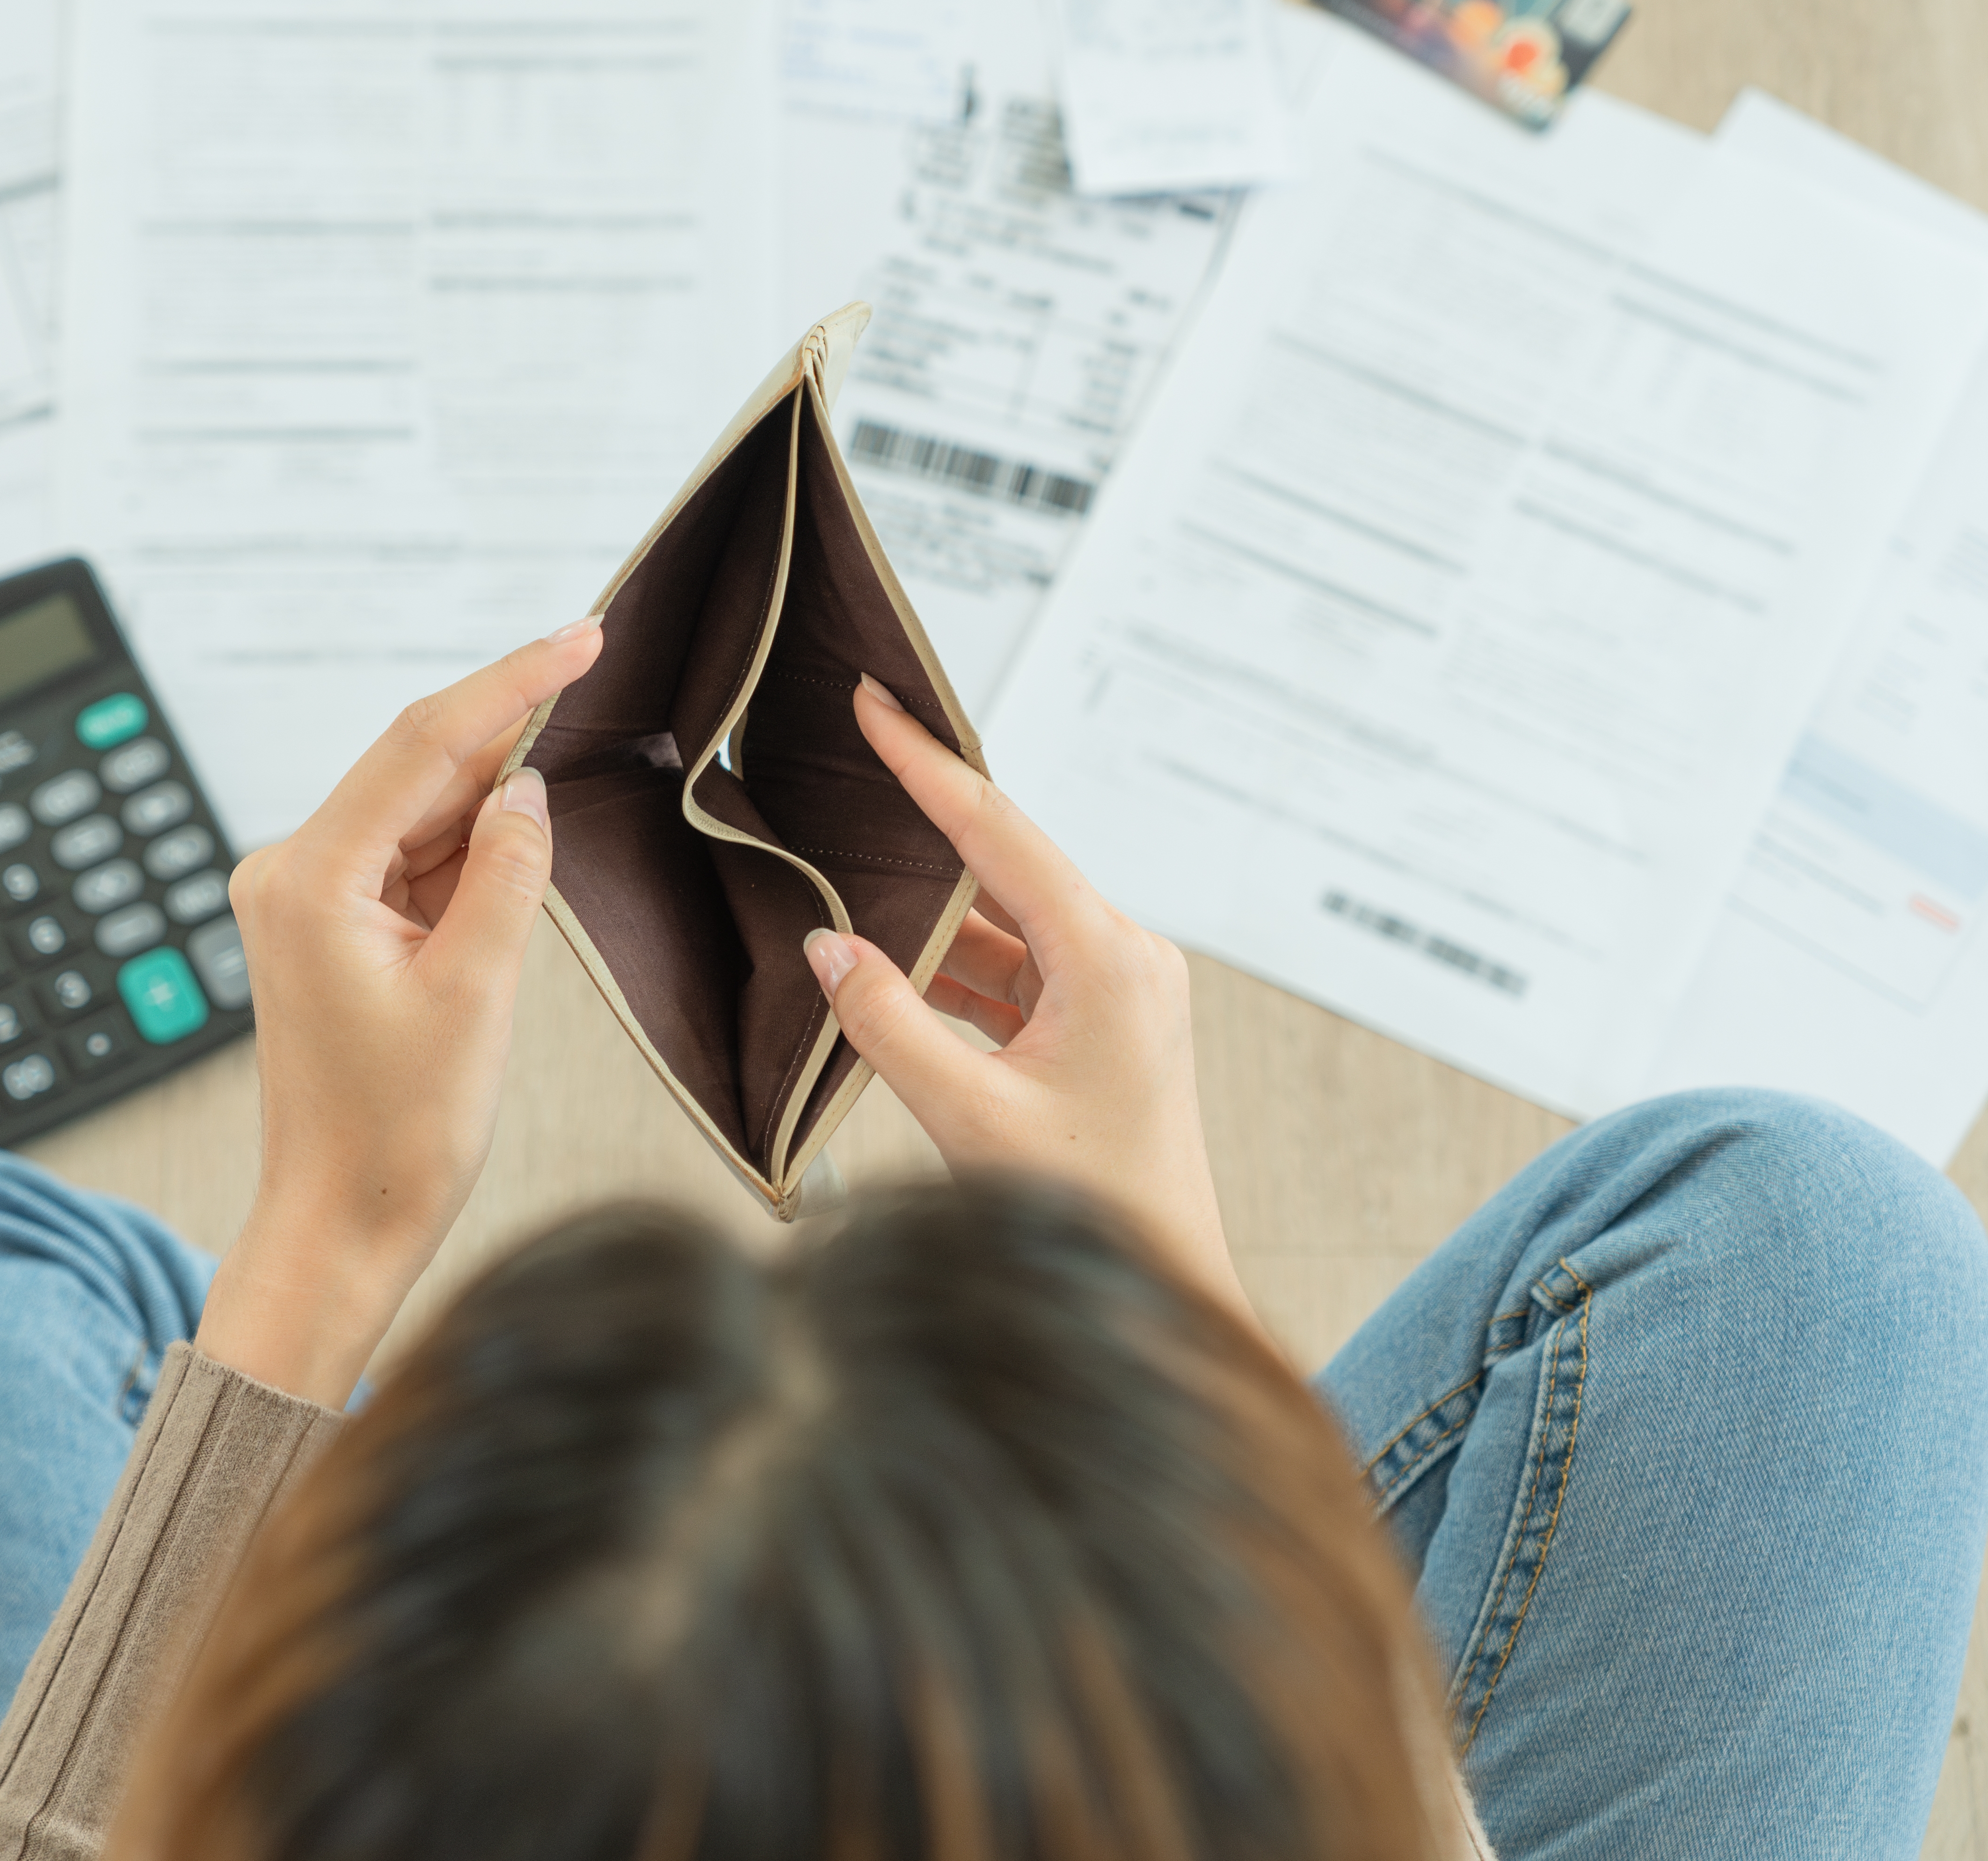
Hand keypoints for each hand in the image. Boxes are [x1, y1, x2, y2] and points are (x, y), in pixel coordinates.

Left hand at [191, 619, 602, 1405]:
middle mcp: (289, 872)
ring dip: (490, 790)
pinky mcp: (329, 925)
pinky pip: (410, 857)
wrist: (341, 1224)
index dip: (510, 682)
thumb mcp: (477, 992)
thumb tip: (527, 790)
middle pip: (414, 767)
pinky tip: (523, 830)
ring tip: (573, 748)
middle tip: (593, 663)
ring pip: (417, 810)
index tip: (580, 636)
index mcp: (309, 878)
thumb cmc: (397, 1133)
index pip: (422, 744)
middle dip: (505, 724)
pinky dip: (468, 844)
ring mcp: (304, 898)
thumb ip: (508, 873)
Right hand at [802, 676, 1247, 1316]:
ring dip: (931, 916)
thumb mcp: (968, 1113)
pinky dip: (955, 969)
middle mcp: (1126, 956)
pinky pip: (1015, 970)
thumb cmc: (1086, 1208)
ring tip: (846, 881)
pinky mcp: (1103, 1022)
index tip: (876, 702)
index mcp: (1109, 959)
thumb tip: (826, 945)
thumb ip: (887, 1022)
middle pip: (1006, 863)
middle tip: (851, 755)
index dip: (927, 765)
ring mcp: (1119, 988)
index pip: (998, 833)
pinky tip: (889, 970)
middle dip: (923, 822)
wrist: (1161, 1285)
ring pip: (1005, 923)